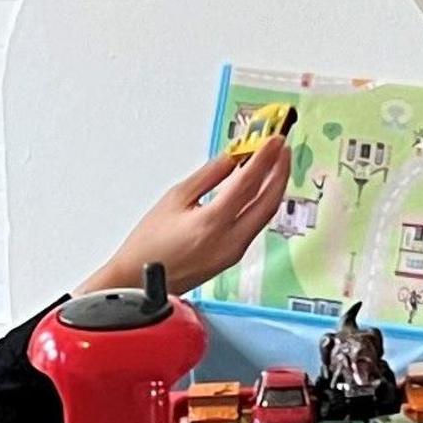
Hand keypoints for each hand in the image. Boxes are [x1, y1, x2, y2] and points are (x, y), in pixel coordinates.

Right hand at [83, 138, 290, 298]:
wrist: (140, 282)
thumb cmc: (149, 244)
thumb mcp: (175, 198)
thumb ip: (208, 176)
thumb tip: (231, 158)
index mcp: (212, 223)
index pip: (248, 183)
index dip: (265, 158)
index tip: (273, 140)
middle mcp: (229, 240)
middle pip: (268, 201)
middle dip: (280, 172)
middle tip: (282, 149)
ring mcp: (234, 252)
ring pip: (265, 215)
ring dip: (272, 188)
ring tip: (274, 164)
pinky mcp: (233, 258)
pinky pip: (255, 226)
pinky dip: (260, 204)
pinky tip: (258, 190)